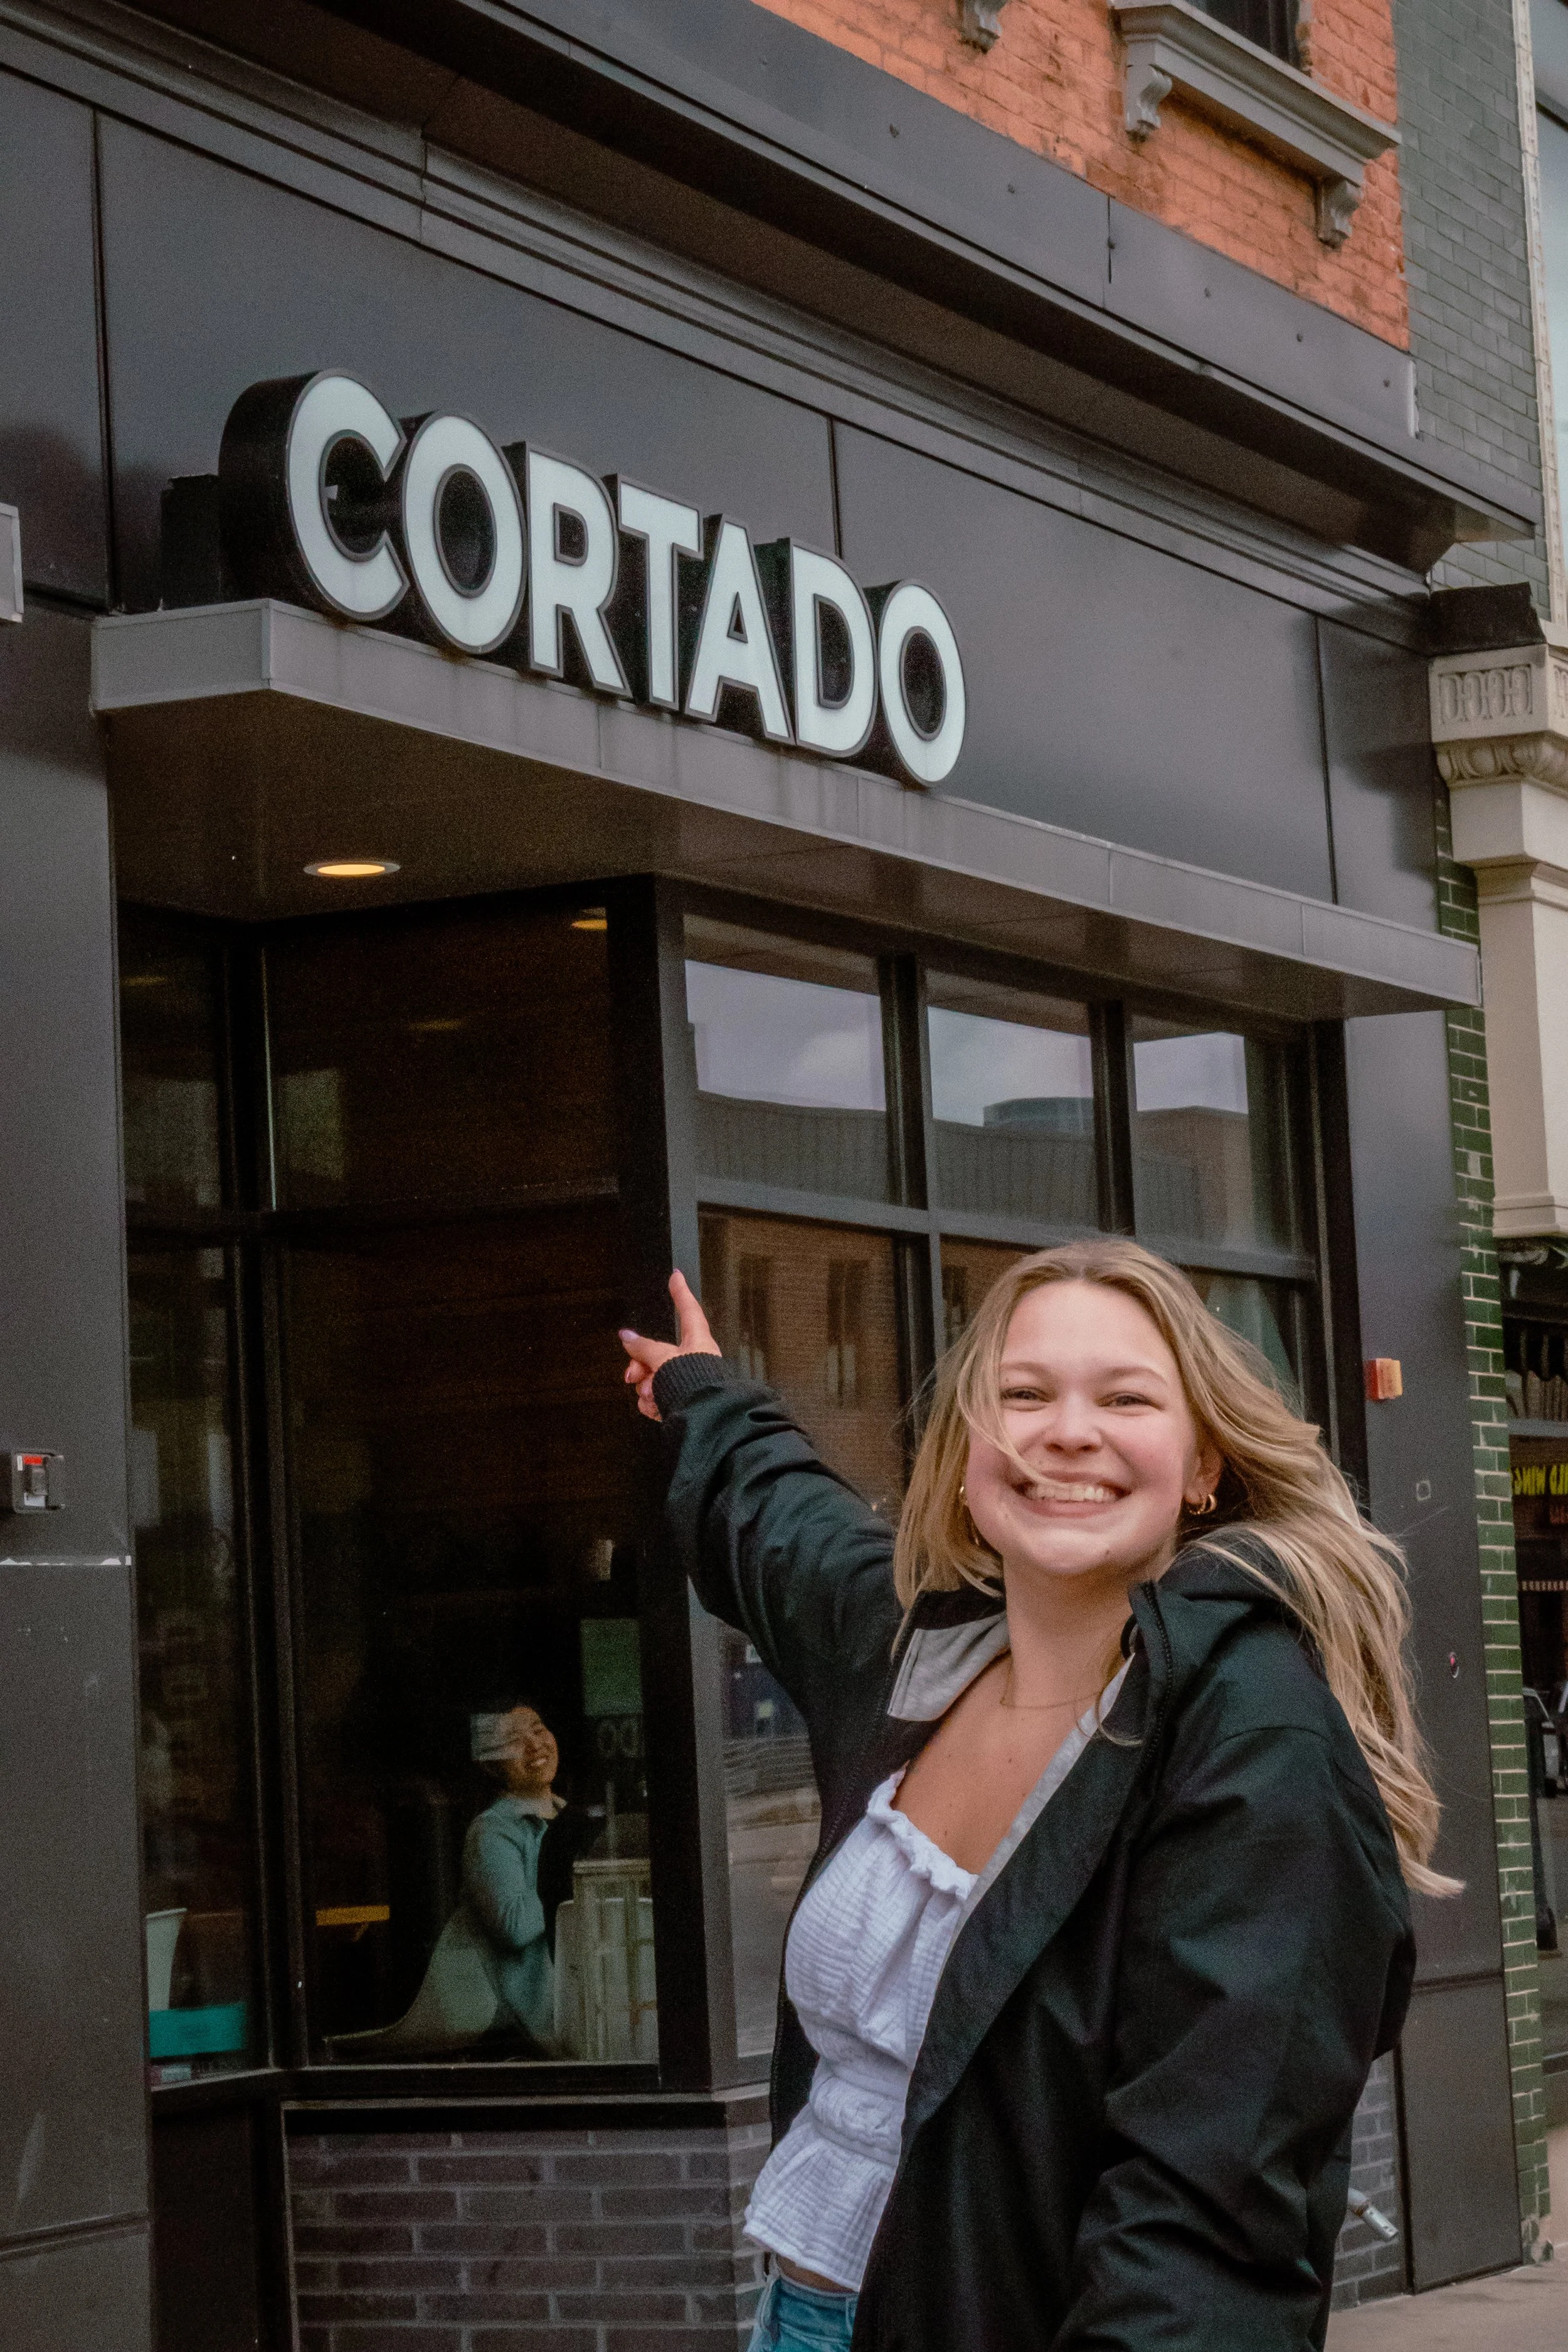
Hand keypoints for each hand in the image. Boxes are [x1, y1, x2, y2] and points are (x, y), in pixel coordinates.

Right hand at [620, 1270, 720, 1421]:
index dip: (681, 1292)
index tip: (677, 1276)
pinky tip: (656, 1408)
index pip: (689, 1310)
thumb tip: (627, 1336)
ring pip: (653, 1378)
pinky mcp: (679, 1403)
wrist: (701, 1420)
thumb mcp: (663, 1359)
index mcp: (698, 1342)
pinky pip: (656, 1398)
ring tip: (653, 1396)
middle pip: (657, 1352)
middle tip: (633, 1375)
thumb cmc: (694, 1386)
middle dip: (641, 1366)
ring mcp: (685, 1382)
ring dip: (647, 1388)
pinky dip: (652, 1404)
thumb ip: (643, 1347)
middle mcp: (693, 1361)